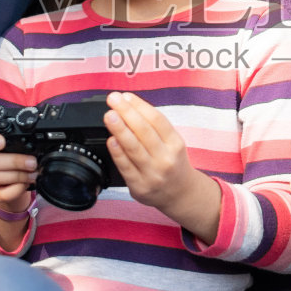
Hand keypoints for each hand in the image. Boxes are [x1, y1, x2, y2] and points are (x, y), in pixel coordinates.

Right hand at [0, 111, 37, 215]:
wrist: (5, 180)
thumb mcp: (7, 137)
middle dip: (13, 161)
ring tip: (33, 171)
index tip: (1, 141)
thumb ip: (7, 125)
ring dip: (17, 175)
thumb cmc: (5, 153)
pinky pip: (0, 194)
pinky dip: (15, 189)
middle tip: (31, 161)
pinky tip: (25, 183)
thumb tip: (24, 114)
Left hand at [103, 91, 219, 240]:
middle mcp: (166, 159)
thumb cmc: (172, 163)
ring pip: (134, 148)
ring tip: (109, 116)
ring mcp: (153, 174)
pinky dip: (117, 153)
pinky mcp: (139, 186)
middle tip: (113, 100)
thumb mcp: (172, 143)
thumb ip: (153, 127)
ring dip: (120, 129)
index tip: (125, 96)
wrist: (180, 194)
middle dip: (127, 112)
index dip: (140, 106)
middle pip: (144, 132)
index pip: (157, 120)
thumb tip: (127, 106)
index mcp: (175, 144)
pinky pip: (126, 167)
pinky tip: (110, 140)